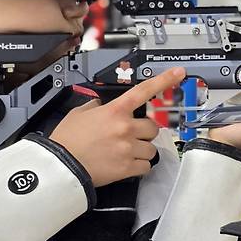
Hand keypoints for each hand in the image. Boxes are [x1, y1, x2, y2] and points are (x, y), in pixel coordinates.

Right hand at [50, 67, 185, 186]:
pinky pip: (146, 166)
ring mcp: (128, 148)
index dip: (164, 80)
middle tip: (131, 136)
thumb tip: (102, 106)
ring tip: (126, 153)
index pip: (143, 91)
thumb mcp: (79, 114)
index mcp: (114, 111)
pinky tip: (127, 165)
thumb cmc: (67, 141)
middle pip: (152, 127)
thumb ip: (95, 107)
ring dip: (142, 150)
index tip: (178, 72)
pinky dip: (139, 166)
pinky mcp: (127, 168)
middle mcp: (125, 128)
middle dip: (144, 132)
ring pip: (151, 148)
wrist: (62, 166)